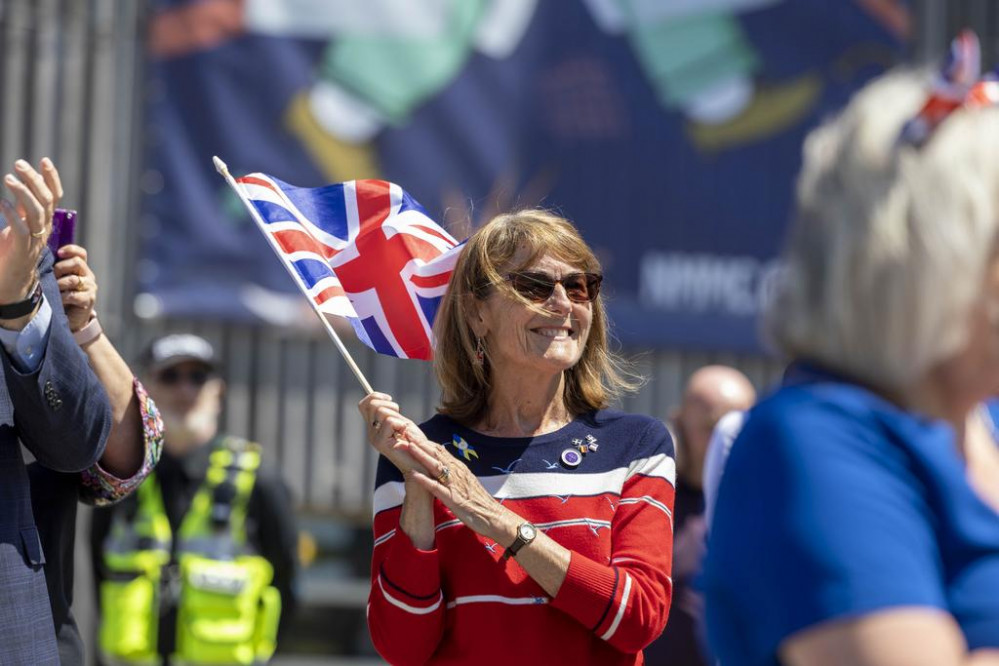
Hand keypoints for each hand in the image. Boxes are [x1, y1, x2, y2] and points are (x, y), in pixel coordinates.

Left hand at [0, 158, 59, 304]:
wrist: (10, 284)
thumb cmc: (9, 253)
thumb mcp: (15, 224)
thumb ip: (18, 207)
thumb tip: (14, 183)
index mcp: (43, 222)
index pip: (54, 196)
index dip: (52, 178)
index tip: (44, 160)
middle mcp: (43, 229)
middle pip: (46, 200)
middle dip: (34, 180)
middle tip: (18, 164)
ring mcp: (35, 240)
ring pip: (36, 212)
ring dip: (23, 193)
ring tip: (7, 178)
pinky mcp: (23, 250)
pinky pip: (21, 229)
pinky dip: (11, 214)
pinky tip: (1, 201)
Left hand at [55, 245, 96, 331]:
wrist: (71, 319)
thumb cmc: (61, 298)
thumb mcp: (58, 281)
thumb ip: (56, 269)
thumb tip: (41, 258)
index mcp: (81, 269)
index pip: (81, 253)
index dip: (71, 250)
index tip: (58, 253)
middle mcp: (88, 276)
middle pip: (78, 263)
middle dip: (61, 267)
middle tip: (52, 275)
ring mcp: (90, 288)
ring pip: (73, 279)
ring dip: (59, 284)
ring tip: (53, 290)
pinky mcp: (89, 300)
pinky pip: (73, 295)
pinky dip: (63, 297)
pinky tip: (58, 300)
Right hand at [358, 392, 431, 475]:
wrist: (421, 462)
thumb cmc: (414, 442)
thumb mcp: (401, 422)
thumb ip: (390, 413)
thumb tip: (381, 398)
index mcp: (374, 427)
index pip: (364, 405)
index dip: (375, 396)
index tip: (389, 398)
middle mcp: (371, 432)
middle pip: (372, 405)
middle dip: (389, 405)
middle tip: (400, 415)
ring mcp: (374, 438)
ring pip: (381, 411)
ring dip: (397, 416)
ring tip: (403, 429)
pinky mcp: (381, 443)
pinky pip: (389, 422)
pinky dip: (401, 424)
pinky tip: (405, 434)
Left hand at [399, 435, 514, 541]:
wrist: (494, 518)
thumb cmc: (480, 503)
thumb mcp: (467, 482)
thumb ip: (455, 473)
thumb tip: (444, 465)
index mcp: (459, 468)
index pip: (440, 450)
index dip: (424, 441)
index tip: (411, 433)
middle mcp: (457, 472)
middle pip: (436, 453)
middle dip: (419, 442)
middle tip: (403, 430)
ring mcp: (455, 485)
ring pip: (435, 465)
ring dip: (420, 455)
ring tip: (407, 445)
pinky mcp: (453, 499)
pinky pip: (436, 488)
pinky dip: (424, 480)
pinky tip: (414, 475)